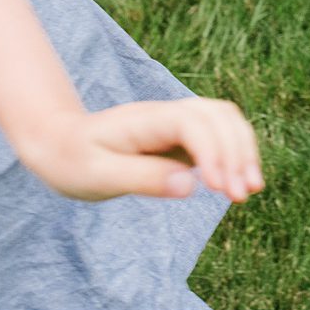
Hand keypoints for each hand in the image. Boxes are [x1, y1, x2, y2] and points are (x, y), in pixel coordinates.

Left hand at [21, 98, 264, 202]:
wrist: (59, 143)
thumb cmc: (73, 160)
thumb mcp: (99, 176)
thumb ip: (143, 179)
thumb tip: (190, 186)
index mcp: (144, 119)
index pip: (191, 122)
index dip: (213, 150)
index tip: (219, 188)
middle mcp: (165, 113)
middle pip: (217, 115)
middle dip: (238, 151)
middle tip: (243, 195)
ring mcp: (175, 122)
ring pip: (224, 120)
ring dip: (243, 150)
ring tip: (250, 190)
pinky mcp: (180, 136)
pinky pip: (218, 134)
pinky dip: (235, 153)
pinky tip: (238, 182)